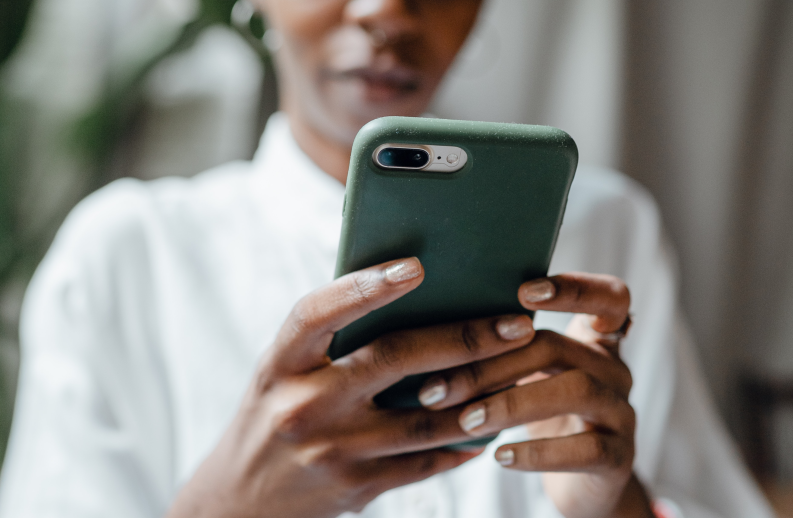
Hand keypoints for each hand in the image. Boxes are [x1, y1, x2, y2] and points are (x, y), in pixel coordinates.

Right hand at [166, 257, 537, 517]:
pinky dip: (460, 442)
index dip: (365, 287)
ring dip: (481, 394)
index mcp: (280, 364)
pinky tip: (488, 425)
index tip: (416, 266)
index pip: (319, 313)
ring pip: (424, 418)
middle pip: (393, 360)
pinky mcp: (355, 488)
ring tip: (520, 371)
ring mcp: (330, 451)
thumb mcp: (283, 373)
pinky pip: (423, 462)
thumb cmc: (272, 416)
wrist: (239, 502)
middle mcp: (302, 405)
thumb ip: (331, 342)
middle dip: (464, 339)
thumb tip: (410, 301)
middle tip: (516, 324)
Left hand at [417, 273, 652, 517]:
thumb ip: (503, 347)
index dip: (574, 288)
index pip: (608, 297)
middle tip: (438, 387)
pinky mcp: (621, 458)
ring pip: (576, 391)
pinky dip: (538, 452)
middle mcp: (615, 369)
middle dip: (492, 364)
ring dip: (511, 403)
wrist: (579, 484)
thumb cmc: (540, 416)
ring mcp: (623, 413)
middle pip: (558, 346)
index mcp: (594, 340)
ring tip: (466, 421)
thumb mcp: (527, 376)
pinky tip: (500, 456)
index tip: (523, 292)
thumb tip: (429, 329)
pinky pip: (586, 449)